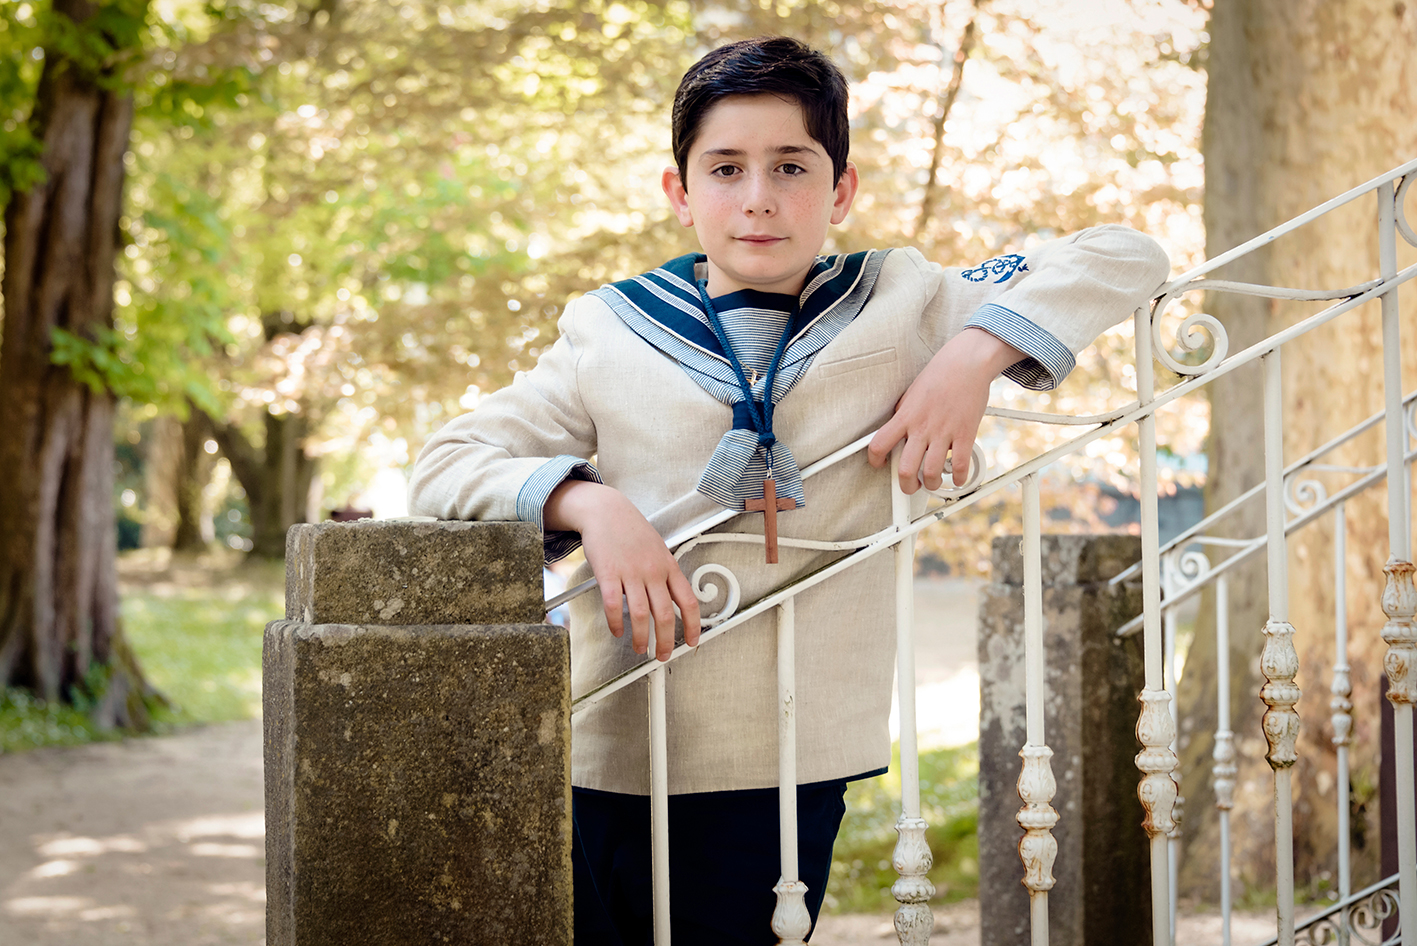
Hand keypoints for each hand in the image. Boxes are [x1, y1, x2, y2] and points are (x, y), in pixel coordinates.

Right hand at [544, 480, 700, 660]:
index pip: (689, 601)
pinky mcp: (608, 574)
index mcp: (668, 566)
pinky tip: (617, 631)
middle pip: (665, 614)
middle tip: (663, 655)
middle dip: (666, 641)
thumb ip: (664, 573)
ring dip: (642, 638)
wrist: (606, 510)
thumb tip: (673, 600)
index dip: (694, 626)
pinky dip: (616, 623)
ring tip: (641, 648)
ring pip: (641, 615)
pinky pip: (614, 605)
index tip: (692, 642)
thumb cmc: (631, 530)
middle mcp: (653, 571)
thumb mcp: (657, 549)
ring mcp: (631, 572)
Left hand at [867, 328, 1023, 492]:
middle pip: (905, 469)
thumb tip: (898, 434)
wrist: (966, 363)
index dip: (875, 460)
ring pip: (931, 473)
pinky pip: (960, 465)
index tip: (880, 465)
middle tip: (911, 486)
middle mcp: (921, 427)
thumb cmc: (938, 376)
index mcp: (905, 417)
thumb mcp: (911, 395)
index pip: (879, 444)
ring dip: (932, 484)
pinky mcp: (965, 434)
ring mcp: (943, 432)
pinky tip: (957, 478)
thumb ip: (904, 416)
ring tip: (933, 482)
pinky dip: (959, 478)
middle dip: (906, 486)